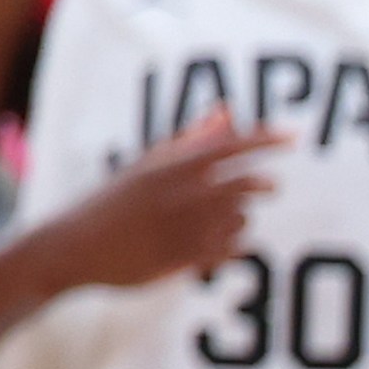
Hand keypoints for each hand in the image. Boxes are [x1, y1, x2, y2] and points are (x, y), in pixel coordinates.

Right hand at [39, 109, 285, 288]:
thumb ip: (192, 138)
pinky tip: (224, 243)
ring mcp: (182, 227)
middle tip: (270, 185)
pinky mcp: (182, 258)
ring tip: (231, 218)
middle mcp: (180, 193)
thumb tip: (227, 110)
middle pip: (243, 184)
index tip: (292, 137)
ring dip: (242, 217)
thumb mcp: (148, 164)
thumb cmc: (114, 200)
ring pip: (239, 219)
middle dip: (262, 184)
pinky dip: (233, 245)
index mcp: (170, 165)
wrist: (76, 244)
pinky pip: (229, 250)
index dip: (265, 140)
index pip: (229, 145)